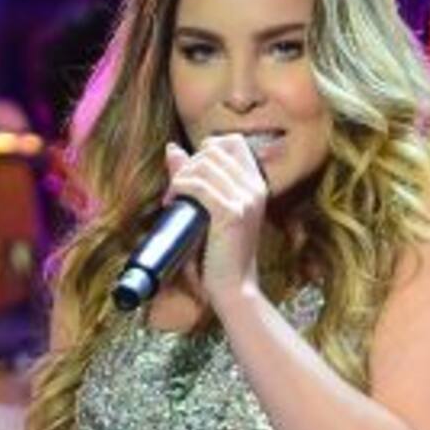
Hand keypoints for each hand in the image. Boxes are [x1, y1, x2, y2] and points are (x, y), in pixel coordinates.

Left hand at [165, 136, 267, 299]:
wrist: (233, 288)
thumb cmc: (220, 253)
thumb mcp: (211, 209)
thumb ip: (195, 177)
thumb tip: (172, 148)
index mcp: (256, 186)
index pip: (233, 142)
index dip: (207, 148)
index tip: (193, 172)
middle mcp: (255, 188)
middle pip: (214, 149)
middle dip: (189, 164)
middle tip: (177, 191)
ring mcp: (246, 200)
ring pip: (204, 164)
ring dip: (181, 177)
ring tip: (174, 200)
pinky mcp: (231, 214)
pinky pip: (198, 185)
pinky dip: (180, 189)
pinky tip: (174, 204)